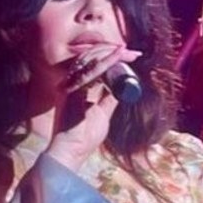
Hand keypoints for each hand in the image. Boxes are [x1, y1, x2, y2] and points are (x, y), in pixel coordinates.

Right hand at [46, 45, 140, 170]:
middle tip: (131, 52)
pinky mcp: (73, 90)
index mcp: (77, 88)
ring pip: (90, 60)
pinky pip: (91, 72)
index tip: (128, 56)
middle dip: (112, 52)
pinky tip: (117, 56)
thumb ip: (108, 99)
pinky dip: (106, 62)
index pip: (93, 66)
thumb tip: (121, 88)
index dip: (110, 59)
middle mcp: (72, 83)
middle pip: (91, 58)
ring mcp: (70, 85)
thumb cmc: (84, 137)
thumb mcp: (102, 114)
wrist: (72, 151)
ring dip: (110, 53)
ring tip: (126, 51)